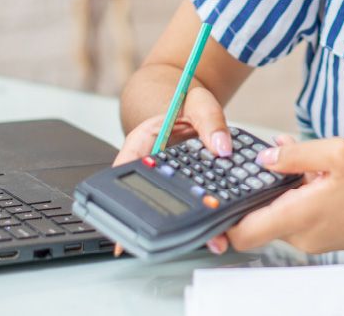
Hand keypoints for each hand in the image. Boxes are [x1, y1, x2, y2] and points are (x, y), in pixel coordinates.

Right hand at [110, 86, 234, 255]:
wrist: (192, 104)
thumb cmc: (188, 103)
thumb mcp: (200, 103)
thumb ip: (211, 121)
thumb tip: (221, 147)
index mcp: (144, 141)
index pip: (126, 170)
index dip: (122, 200)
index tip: (127, 223)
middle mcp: (150, 163)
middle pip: (147, 196)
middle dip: (159, 221)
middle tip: (176, 240)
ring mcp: (165, 177)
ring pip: (169, 205)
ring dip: (184, 224)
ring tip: (207, 240)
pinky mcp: (182, 184)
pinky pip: (187, 202)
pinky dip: (200, 216)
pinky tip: (215, 230)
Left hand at [218, 136, 343, 254]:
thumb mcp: (338, 152)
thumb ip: (295, 154)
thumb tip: (263, 157)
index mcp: (300, 216)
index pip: (242, 233)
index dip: (220, 221)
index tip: (208, 202)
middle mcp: (302, 236)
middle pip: (257, 221)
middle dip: (252, 193)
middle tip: (253, 163)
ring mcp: (314, 240)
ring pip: (278, 216)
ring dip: (277, 192)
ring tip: (292, 161)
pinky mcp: (325, 237)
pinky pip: (297, 217)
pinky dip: (295, 196)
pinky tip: (312, 173)